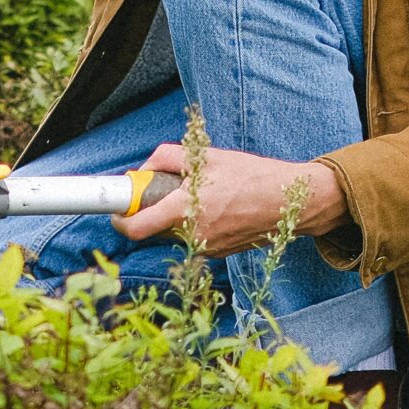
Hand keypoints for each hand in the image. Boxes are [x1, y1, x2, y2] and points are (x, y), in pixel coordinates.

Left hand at [113, 144, 347, 254]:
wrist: (292, 203)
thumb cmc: (250, 175)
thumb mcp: (206, 155)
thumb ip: (166, 157)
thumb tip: (142, 171)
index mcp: (186, 210)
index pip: (136, 228)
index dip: (119, 220)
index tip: (117, 209)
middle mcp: (193, 235)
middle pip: (152, 230)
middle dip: (151, 211)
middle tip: (162, 191)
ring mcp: (206, 249)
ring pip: (173, 234)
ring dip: (174, 217)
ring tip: (200, 195)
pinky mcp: (218, 254)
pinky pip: (192, 238)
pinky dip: (193, 224)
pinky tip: (216, 208)